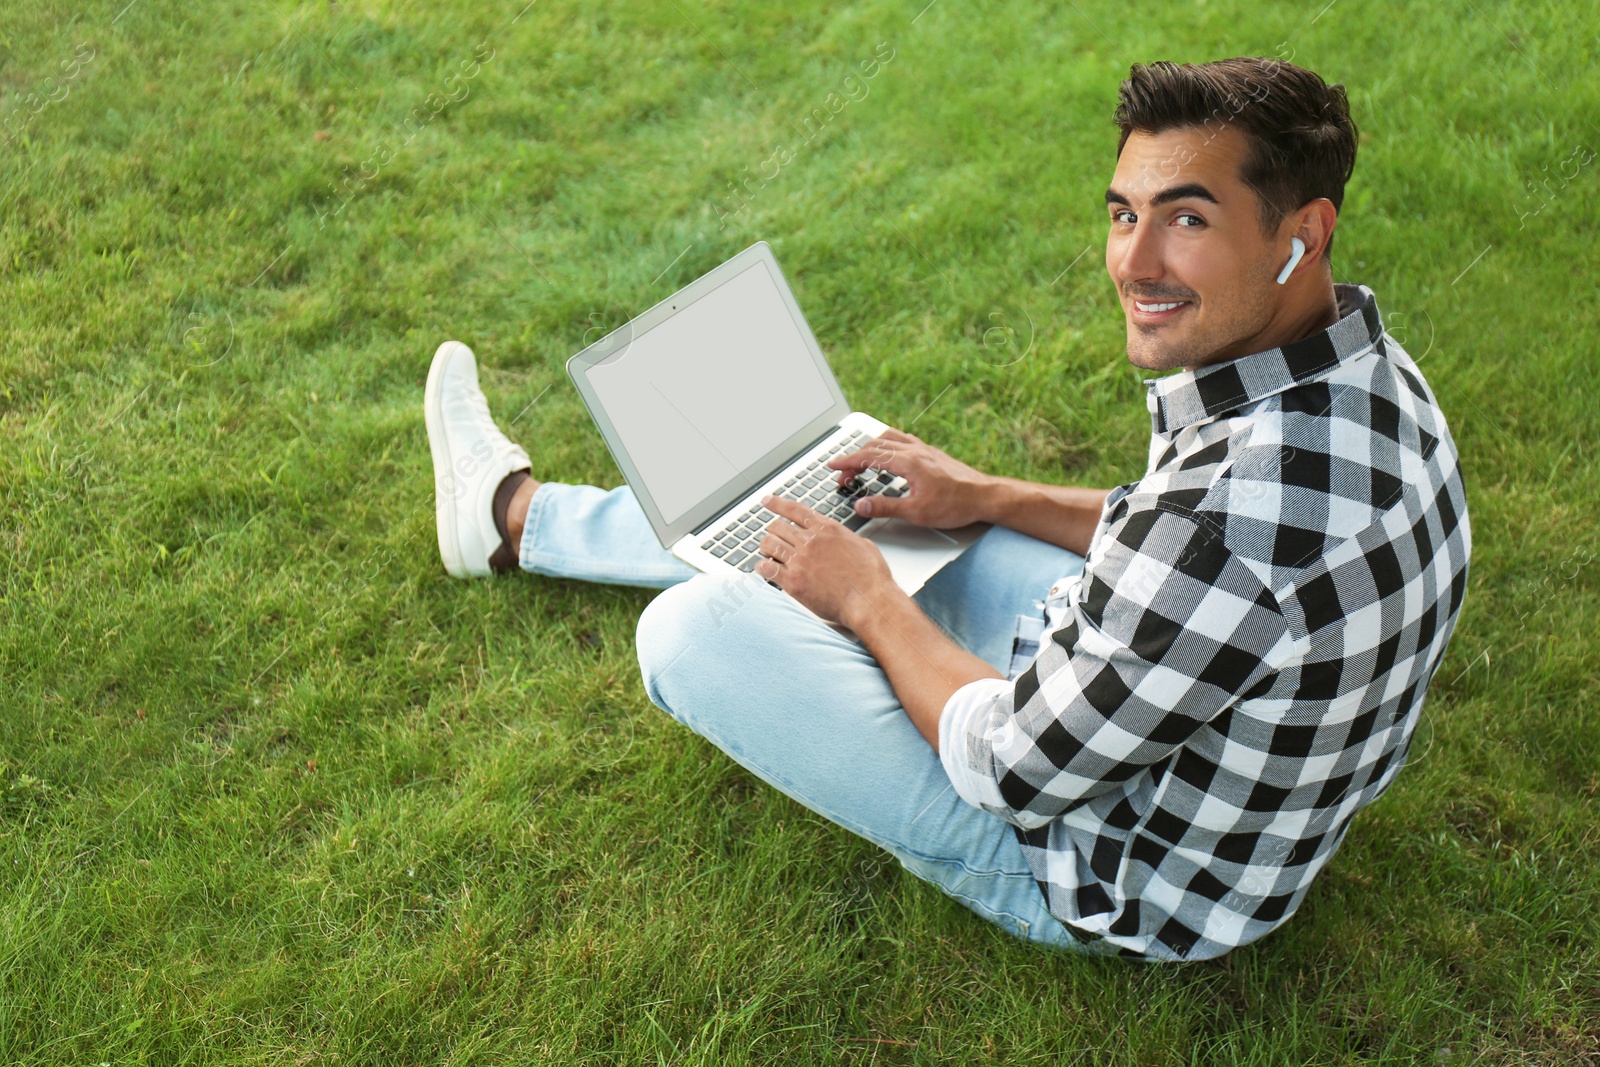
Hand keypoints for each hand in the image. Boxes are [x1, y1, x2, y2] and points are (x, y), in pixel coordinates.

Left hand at [753, 493, 895, 627]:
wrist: (869, 600)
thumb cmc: (871, 578)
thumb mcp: (863, 544)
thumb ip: (847, 538)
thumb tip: (844, 539)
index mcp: (827, 529)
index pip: (795, 510)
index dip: (777, 503)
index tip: (767, 501)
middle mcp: (811, 542)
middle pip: (778, 526)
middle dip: (774, 530)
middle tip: (773, 536)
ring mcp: (800, 561)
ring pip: (769, 543)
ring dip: (766, 547)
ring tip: (768, 552)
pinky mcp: (793, 582)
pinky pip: (767, 568)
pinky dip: (762, 567)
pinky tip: (764, 568)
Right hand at [826, 427, 992, 528]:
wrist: (985, 496)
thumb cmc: (956, 505)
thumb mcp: (916, 512)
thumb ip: (885, 507)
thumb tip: (861, 505)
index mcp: (908, 462)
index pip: (869, 457)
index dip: (847, 462)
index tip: (833, 467)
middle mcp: (915, 451)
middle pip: (875, 447)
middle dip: (854, 459)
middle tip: (842, 475)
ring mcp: (924, 449)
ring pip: (888, 438)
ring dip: (869, 447)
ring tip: (859, 461)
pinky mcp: (931, 453)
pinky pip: (902, 440)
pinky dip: (887, 444)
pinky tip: (888, 453)